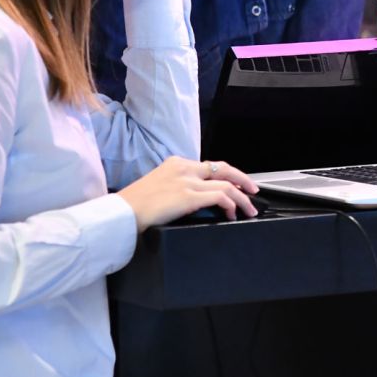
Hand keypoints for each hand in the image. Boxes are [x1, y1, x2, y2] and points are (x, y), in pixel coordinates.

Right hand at [117, 156, 259, 230]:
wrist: (123, 212)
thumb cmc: (135, 205)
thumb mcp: (158, 186)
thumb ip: (177, 186)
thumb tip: (195, 199)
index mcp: (176, 163)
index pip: (209, 166)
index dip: (227, 175)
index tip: (236, 184)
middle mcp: (184, 168)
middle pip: (223, 168)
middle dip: (242, 179)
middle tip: (253, 190)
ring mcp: (187, 181)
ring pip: (226, 184)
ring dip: (242, 198)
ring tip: (249, 210)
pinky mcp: (188, 196)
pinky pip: (220, 196)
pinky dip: (231, 204)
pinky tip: (232, 214)